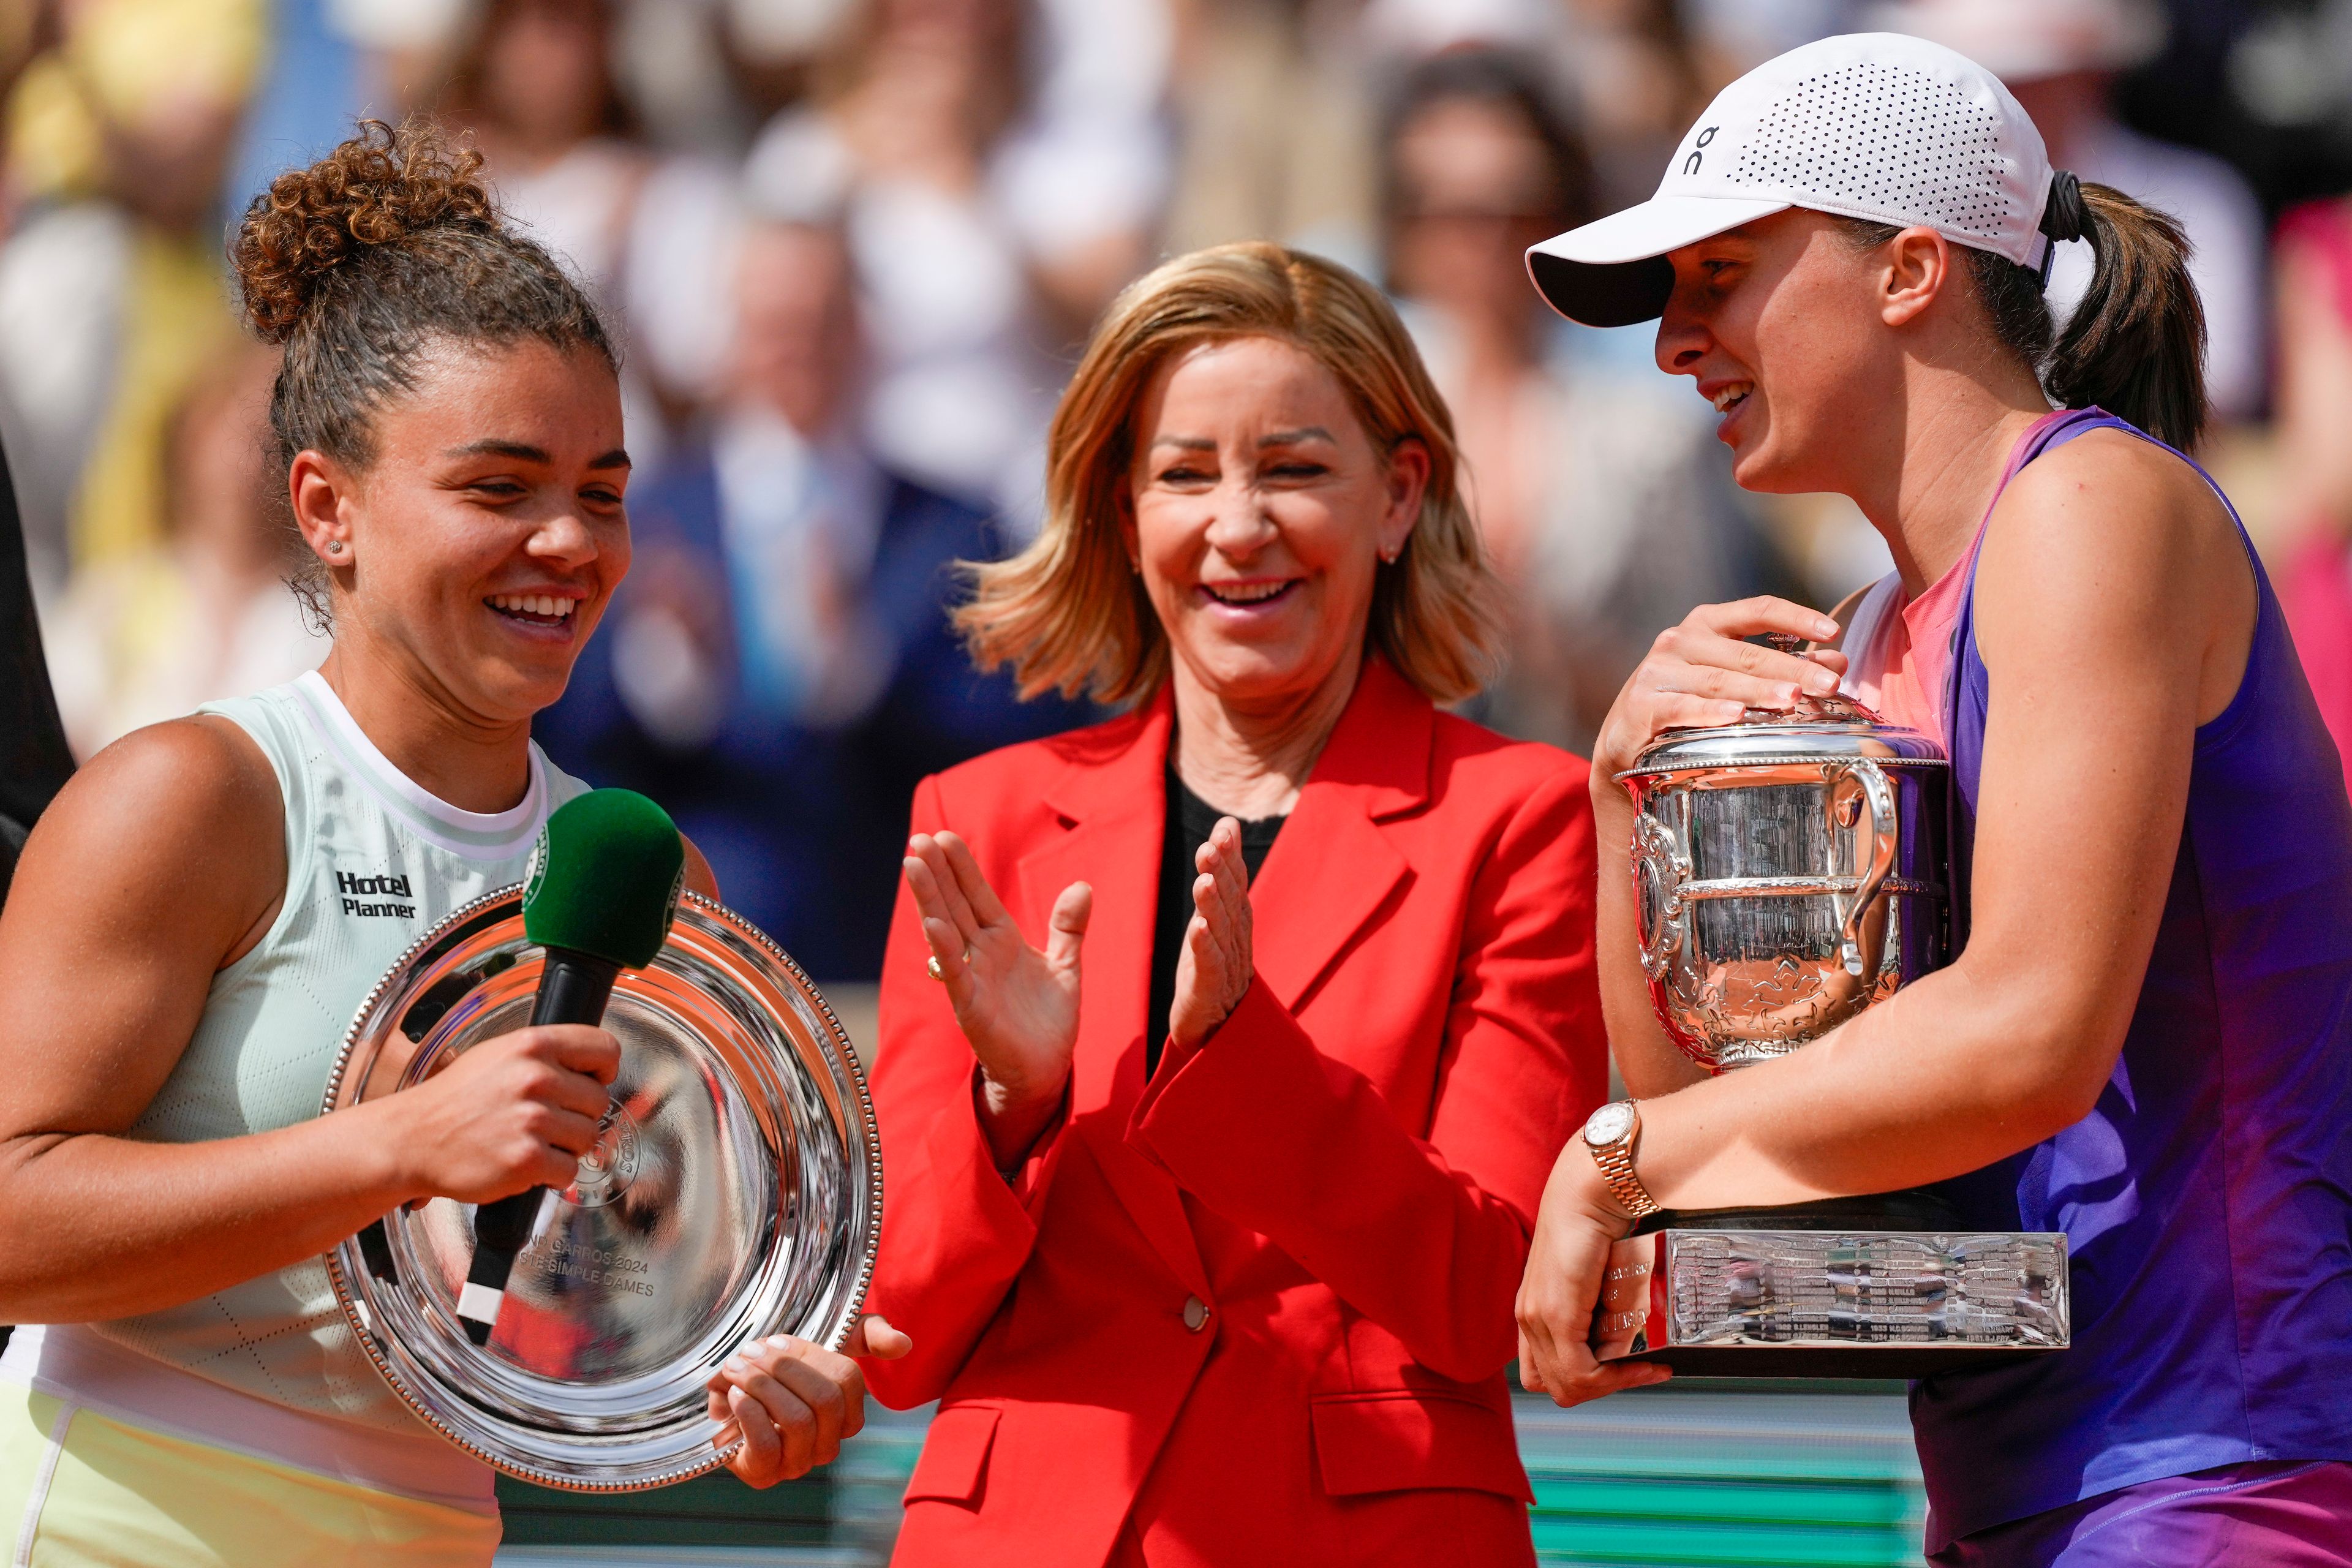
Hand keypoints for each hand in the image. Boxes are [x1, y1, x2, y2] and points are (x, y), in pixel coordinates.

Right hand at [387, 1025, 620, 1204]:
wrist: (412, 1140)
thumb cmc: (454, 1100)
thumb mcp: (498, 1055)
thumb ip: (546, 1058)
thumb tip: (592, 1070)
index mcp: (532, 1045)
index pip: (605, 1049)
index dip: (603, 1070)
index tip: (593, 1082)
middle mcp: (535, 1078)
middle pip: (599, 1101)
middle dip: (578, 1115)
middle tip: (546, 1123)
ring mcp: (532, 1120)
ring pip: (589, 1137)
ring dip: (566, 1146)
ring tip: (532, 1143)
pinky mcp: (527, 1159)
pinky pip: (569, 1171)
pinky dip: (553, 1175)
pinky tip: (527, 1165)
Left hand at [709, 1315, 910, 1487]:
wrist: (725, 1391)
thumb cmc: (778, 1366)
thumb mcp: (826, 1338)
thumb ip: (868, 1334)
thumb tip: (903, 1344)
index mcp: (847, 1413)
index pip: (847, 1380)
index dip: (810, 1357)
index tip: (776, 1340)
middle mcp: (828, 1443)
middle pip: (824, 1400)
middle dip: (783, 1368)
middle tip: (751, 1351)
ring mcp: (798, 1462)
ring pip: (797, 1421)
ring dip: (761, 1386)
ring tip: (736, 1368)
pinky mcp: (765, 1474)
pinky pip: (768, 1446)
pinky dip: (749, 1413)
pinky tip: (735, 1395)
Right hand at [903, 832, 1087, 1164]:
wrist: (1046, 1070)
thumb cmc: (1047, 1020)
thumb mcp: (1065, 965)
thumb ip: (1069, 927)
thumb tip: (1083, 886)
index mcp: (1002, 940)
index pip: (977, 895)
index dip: (961, 867)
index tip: (943, 836)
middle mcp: (981, 955)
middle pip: (955, 904)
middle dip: (937, 872)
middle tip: (918, 838)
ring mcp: (973, 979)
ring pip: (947, 931)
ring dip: (930, 898)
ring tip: (913, 865)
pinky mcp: (972, 1008)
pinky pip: (956, 975)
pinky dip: (945, 950)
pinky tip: (933, 924)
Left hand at [1168, 818, 1252, 1049]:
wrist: (1213, 1032)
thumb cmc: (1212, 968)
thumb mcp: (1213, 916)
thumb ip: (1221, 874)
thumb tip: (1227, 822)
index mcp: (1235, 923)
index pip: (1235, 884)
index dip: (1231, 857)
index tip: (1225, 828)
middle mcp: (1236, 942)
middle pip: (1229, 903)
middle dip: (1221, 873)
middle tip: (1211, 845)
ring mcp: (1226, 968)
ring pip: (1220, 932)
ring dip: (1212, 904)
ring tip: (1203, 879)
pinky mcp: (1209, 993)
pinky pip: (1210, 968)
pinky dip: (1205, 947)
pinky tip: (1197, 928)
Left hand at [1514, 1143, 1674, 1406]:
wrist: (1591, 1193)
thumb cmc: (1599, 1229)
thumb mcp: (1595, 1281)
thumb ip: (1598, 1314)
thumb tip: (1624, 1349)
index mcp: (1533, 1313)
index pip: (1548, 1375)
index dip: (1586, 1384)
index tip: (1628, 1370)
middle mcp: (1528, 1319)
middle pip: (1558, 1387)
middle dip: (1604, 1388)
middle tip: (1641, 1370)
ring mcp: (1538, 1319)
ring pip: (1569, 1387)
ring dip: (1615, 1384)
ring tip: (1648, 1366)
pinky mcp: (1556, 1315)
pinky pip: (1580, 1372)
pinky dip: (1617, 1377)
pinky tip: (1646, 1364)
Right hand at [1592, 597, 1846, 782]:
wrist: (1625, 740)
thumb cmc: (1685, 703)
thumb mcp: (1731, 678)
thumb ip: (1782, 667)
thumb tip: (1837, 661)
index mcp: (1706, 625)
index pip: (1757, 610)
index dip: (1796, 617)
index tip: (1831, 630)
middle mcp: (1680, 640)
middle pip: (1746, 652)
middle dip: (1791, 669)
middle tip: (1828, 683)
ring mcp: (1659, 670)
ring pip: (1719, 680)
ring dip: (1759, 690)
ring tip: (1793, 699)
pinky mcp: (1643, 703)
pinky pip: (1683, 707)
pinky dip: (1710, 712)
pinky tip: (1737, 717)